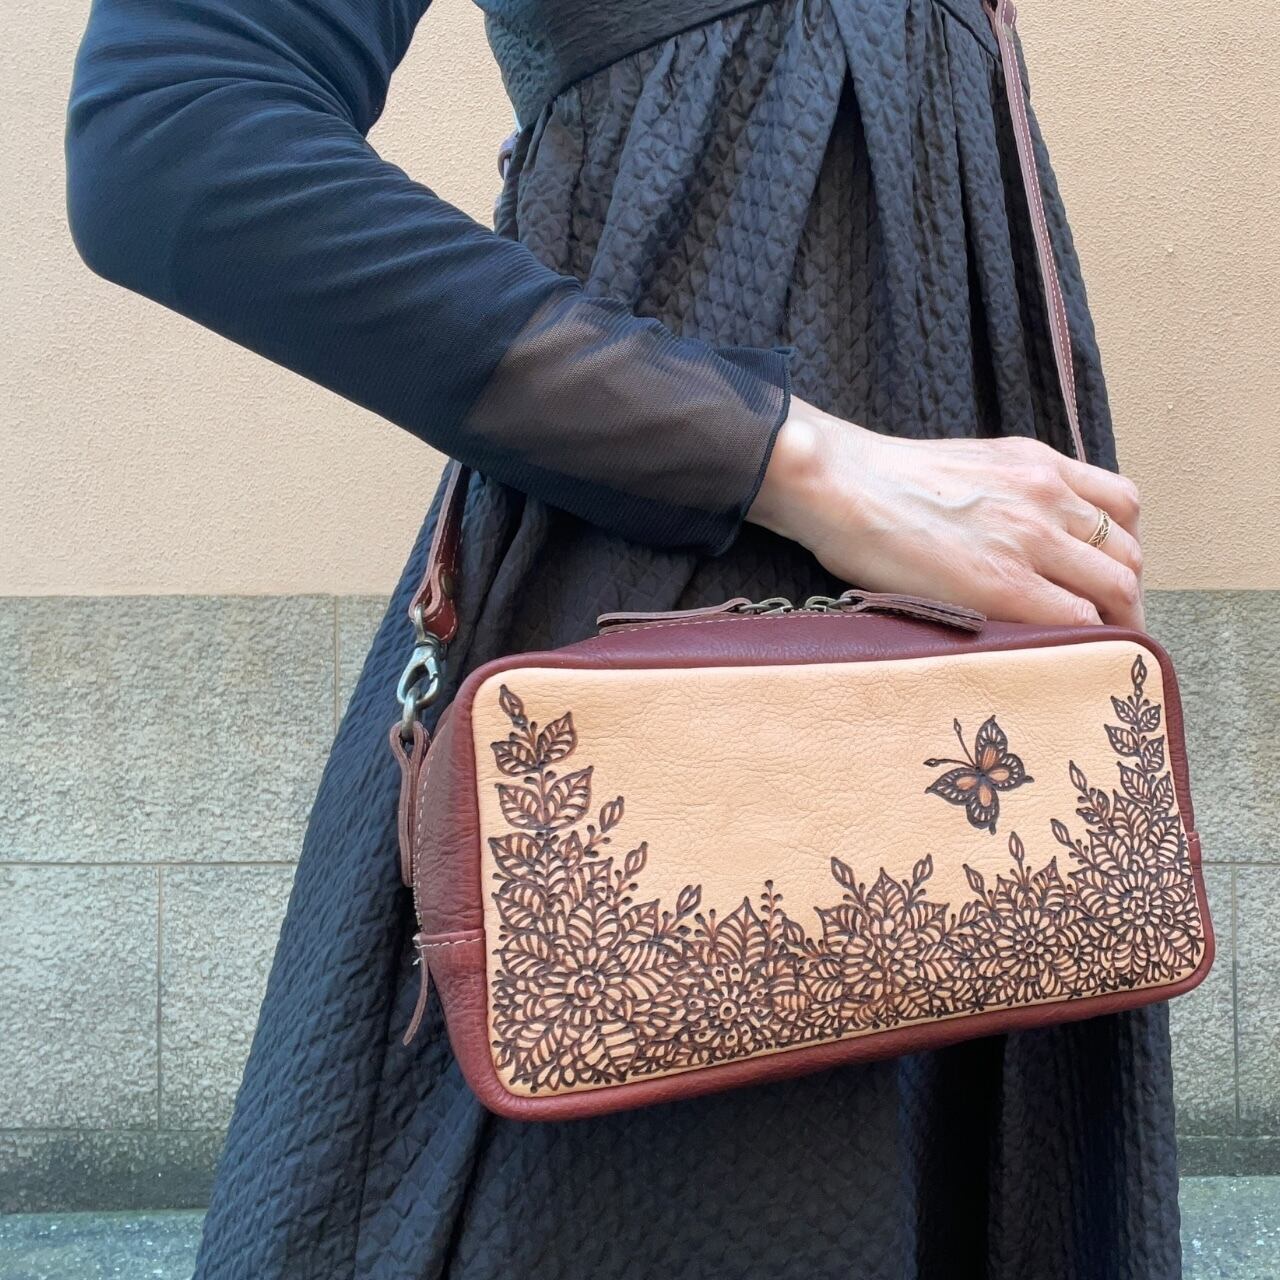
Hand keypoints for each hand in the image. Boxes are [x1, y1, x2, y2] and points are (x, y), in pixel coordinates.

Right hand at [748, 396, 1143, 627]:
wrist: (839, 484)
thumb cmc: (879, 482)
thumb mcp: (965, 466)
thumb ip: (1005, 491)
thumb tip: (1013, 533)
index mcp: (1036, 463)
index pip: (1119, 504)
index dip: (1122, 549)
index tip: (1107, 580)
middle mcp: (1047, 494)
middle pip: (1127, 551)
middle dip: (1128, 593)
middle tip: (1114, 625)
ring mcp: (1031, 538)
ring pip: (1116, 585)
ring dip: (1120, 619)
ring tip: (1102, 647)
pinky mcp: (1004, 583)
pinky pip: (1079, 619)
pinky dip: (1091, 640)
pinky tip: (1077, 657)